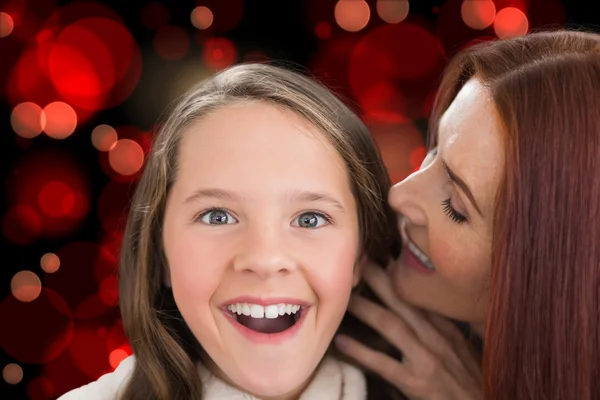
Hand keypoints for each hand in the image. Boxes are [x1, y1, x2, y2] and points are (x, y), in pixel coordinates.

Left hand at [334, 261, 482, 399]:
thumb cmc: (474, 382)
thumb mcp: (468, 349)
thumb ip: (454, 327)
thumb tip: (441, 306)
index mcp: (447, 328)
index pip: (421, 295)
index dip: (401, 276)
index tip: (384, 258)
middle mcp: (436, 338)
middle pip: (403, 301)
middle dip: (379, 279)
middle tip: (359, 262)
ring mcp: (425, 358)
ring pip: (390, 325)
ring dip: (365, 308)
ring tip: (345, 296)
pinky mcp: (416, 382)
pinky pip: (383, 363)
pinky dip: (361, 352)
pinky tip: (342, 342)